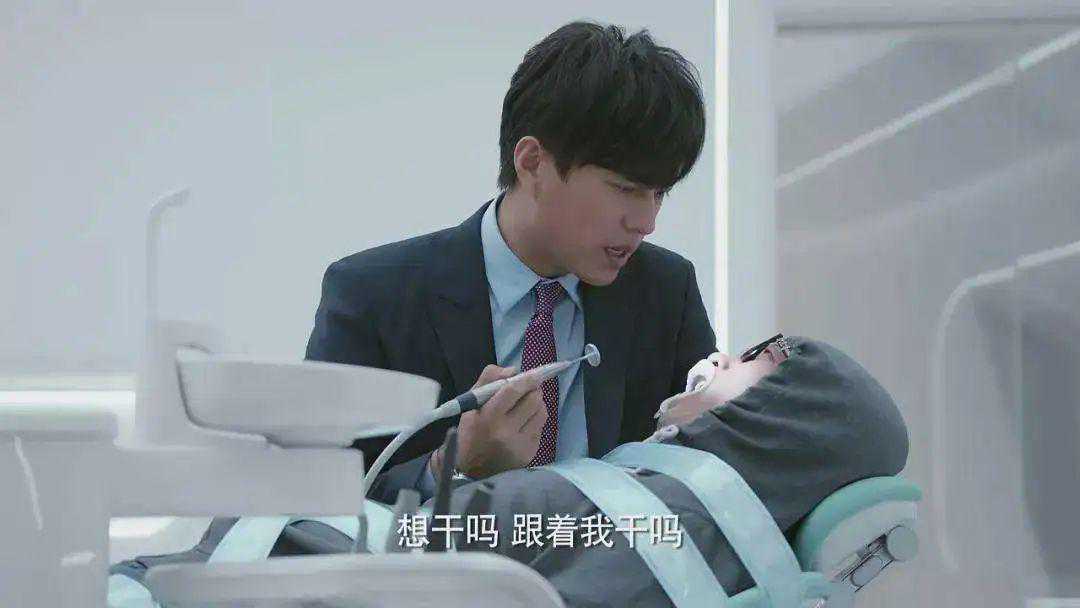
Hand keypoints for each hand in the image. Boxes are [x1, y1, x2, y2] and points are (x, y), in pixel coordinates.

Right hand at [432, 364, 547, 479]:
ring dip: (538, 404)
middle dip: (534, 390)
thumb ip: (488, 380)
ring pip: (541, 413)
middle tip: (530, 389)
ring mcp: (520, 444)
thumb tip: (513, 370)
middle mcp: (506, 432)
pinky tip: (524, 423)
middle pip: (533, 400)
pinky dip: (535, 421)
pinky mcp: (529, 454)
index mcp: (488, 417)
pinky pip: (541, 428)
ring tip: (527, 405)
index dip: (527, 379)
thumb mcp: (470, 405)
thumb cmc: (470, 433)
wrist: (470, 471)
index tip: (534, 373)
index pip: (513, 391)